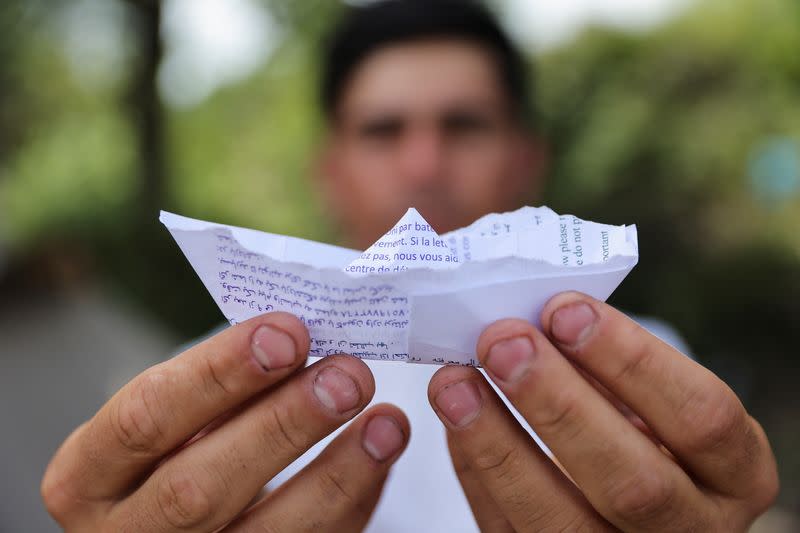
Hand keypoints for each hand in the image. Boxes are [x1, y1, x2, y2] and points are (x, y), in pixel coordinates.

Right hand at [42, 313, 408, 531]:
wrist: (173, 523)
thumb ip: (219, 383)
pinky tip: (379, 459)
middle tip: (348, 375)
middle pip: (198, 487)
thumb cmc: (176, 449)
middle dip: (282, 425)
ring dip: (334, 475)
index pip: (144, 418)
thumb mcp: (172, 417)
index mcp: (89, 475)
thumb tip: (297, 333)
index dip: (218, 373)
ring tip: (386, 423)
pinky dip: (351, 505)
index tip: (289, 332)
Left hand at [428, 292, 777, 531]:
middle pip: (632, 480)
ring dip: (498, 445)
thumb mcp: (651, 399)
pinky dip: (477, 472)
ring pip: (561, 521)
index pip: (701, 416)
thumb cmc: (641, 426)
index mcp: (735, 473)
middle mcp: (694, 528)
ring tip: (454, 382)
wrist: (634, 497)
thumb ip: (608, 366)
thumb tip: (535, 318)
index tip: (564, 309)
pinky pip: (509, 531)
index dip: (630, 360)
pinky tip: (457, 421)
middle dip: (559, 404)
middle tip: (502, 342)